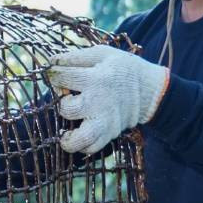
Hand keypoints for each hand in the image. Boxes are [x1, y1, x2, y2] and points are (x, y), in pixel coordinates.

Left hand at [47, 46, 169, 154]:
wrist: (151, 90)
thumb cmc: (122, 69)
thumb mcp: (102, 54)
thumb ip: (76, 57)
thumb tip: (51, 61)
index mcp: (96, 77)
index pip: (63, 77)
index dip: (54, 76)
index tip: (57, 76)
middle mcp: (99, 101)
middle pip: (68, 109)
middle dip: (62, 103)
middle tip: (68, 100)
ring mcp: (105, 120)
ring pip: (81, 137)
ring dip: (69, 137)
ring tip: (66, 133)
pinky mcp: (110, 133)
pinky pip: (92, 147)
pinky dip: (82, 146)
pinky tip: (79, 136)